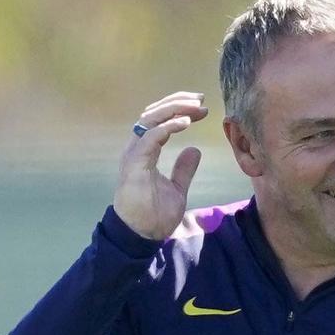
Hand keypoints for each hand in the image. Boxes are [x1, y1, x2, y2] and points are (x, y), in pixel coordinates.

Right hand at [113, 92, 208, 239]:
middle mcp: (136, 149)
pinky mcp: (134, 164)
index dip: (179, 110)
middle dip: (177, 102)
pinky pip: (150, 138)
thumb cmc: (154, 214)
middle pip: (153, 114)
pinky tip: (185, 122)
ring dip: (173, 110)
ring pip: (150, 120)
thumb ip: (183, 169)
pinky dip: (167, 127)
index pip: (159, 121)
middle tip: (200, 99)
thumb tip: (194, 151)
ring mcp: (133, 155)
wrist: (141, 235)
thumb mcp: (177, 188)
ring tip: (195, 107)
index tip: (201, 108)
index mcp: (145, 152)